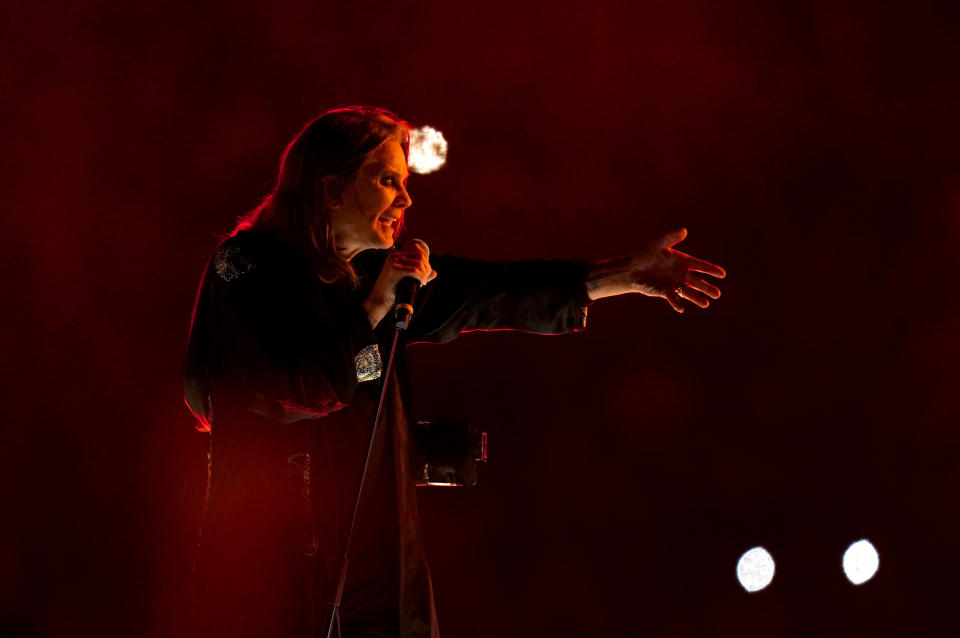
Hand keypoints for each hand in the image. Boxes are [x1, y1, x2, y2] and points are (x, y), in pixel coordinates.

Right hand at [363, 241, 437, 326]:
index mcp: (396, 255)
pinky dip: (421, 277)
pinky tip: (421, 283)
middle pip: (420, 255)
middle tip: (426, 277)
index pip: (417, 249)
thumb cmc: (392, 290)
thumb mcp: (407, 279)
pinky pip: (414, 270)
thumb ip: (420, 274)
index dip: (425, 259)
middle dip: (427, 266)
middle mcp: (395, 255)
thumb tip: (434, 272)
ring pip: (419, 262)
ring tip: (423, 281)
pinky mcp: (395, 270)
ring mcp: (394, 262)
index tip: (425, 271)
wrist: (379, 299)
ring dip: (425, 273)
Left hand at [586, 228, 725, 312]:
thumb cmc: (646, 254)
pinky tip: (680, 308)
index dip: (711, 270)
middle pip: (698, 282)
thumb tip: (684, 230)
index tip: (722, 274)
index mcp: (683, 261)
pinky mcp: (665, 292)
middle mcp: (682, 274)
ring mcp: (674, 284)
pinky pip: (673, 298)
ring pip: (689, 292)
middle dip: (707, 288)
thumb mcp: (658, 243)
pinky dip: (676, 303)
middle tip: (717, 294)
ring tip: (706, 304)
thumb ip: (671, 237)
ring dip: (697, 298)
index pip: (701, 266)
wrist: (632, 268)